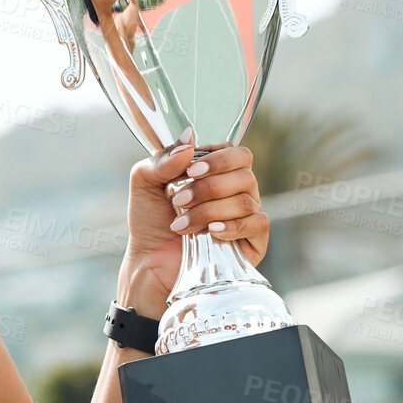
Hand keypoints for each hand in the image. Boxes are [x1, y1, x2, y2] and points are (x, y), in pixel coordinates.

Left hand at [118, 128, 269, 300]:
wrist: (150, 262)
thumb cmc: (150, 222)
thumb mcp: (145, 182)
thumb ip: (162, 159)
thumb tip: (189, 140)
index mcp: (217, 173)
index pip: (236, 152)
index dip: (218, 157)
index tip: (190, 170)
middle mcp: (236, 191)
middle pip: (244, 173)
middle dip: (209, 186)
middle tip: (179, 199)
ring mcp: (247, 216)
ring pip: (246, 200)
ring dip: (208, 210)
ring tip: (181, 224)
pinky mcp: (254, 241)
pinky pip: (258, 223)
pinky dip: (233, 225)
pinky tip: (211, 232)